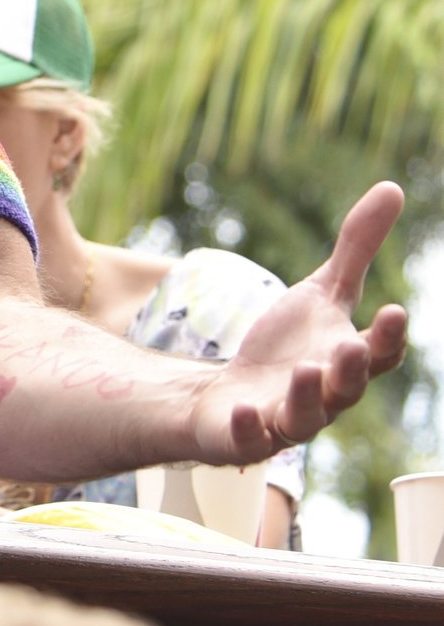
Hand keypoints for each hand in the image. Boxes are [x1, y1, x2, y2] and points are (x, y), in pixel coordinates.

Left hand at [191, 181, 407, 463]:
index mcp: (345, 361)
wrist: (232, 395)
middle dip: (351, 370)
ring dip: (307, 397)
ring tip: (307, 370)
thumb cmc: (289, 346)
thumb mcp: (320, 293)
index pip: (377, 354)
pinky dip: (247, 426)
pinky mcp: (244, 434)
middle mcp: (324, 396)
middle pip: (346, 389)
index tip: (394, 310)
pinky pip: (248, 438)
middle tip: (351, 345)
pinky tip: (243, 409)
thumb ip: (356, 249)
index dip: (387, 336)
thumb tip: (393, 187)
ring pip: (303, 418)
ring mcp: (283, 419)